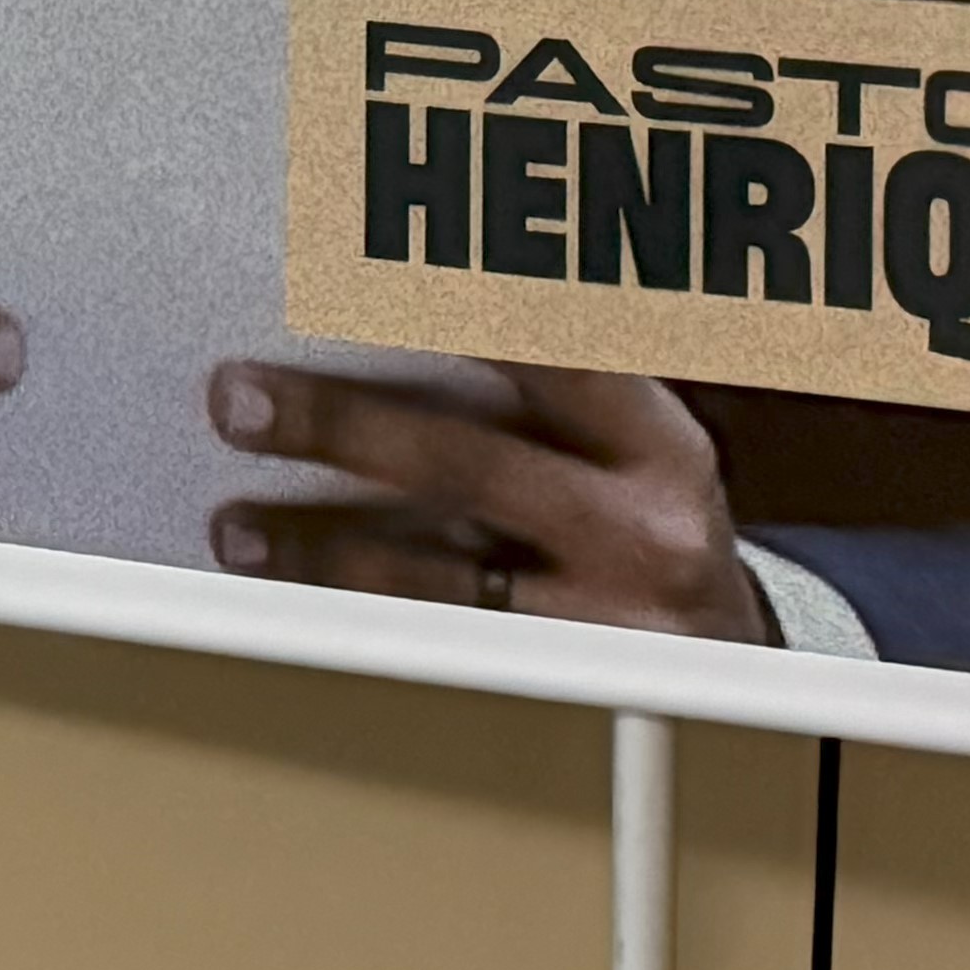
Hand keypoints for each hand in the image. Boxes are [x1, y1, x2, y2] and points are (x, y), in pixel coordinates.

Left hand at [203, 360, 772, 639]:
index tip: (350, 281)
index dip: (451, 316)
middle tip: (241, 401)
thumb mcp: (630, 429)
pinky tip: (301, 601)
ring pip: (441, 578)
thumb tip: (407, 303)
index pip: (547, 356)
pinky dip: (367, 619)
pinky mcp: (573, 688)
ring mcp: (609, 619)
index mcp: (657, 437)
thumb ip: (543, 372)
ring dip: (322, 550)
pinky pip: (451, 646)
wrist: (731, 651)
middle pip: (467, 463)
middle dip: (340, 427)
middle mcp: (645, 528)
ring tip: (237, 527)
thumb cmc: (648, 507)